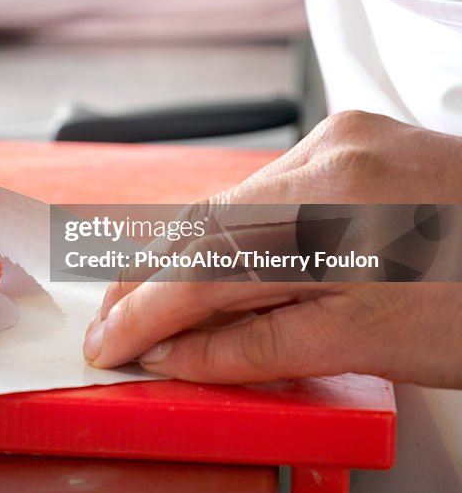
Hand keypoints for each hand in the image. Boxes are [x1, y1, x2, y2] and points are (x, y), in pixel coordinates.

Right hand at [83, 110, 461, 387]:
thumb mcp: (383, 343)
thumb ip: (266, 347)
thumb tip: (180, 356)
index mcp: (344, 208)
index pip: (211, 265)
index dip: (148, 312)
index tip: (110, 345)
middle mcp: (333, 155)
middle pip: (207, 224)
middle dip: (147, 280)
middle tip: (108, 323)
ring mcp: (341, 139)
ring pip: (230, 203)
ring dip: (183, 256)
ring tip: (144, 300)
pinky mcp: (349, 137)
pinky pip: (264, 189)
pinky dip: (229, 232)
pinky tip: (208, 261)